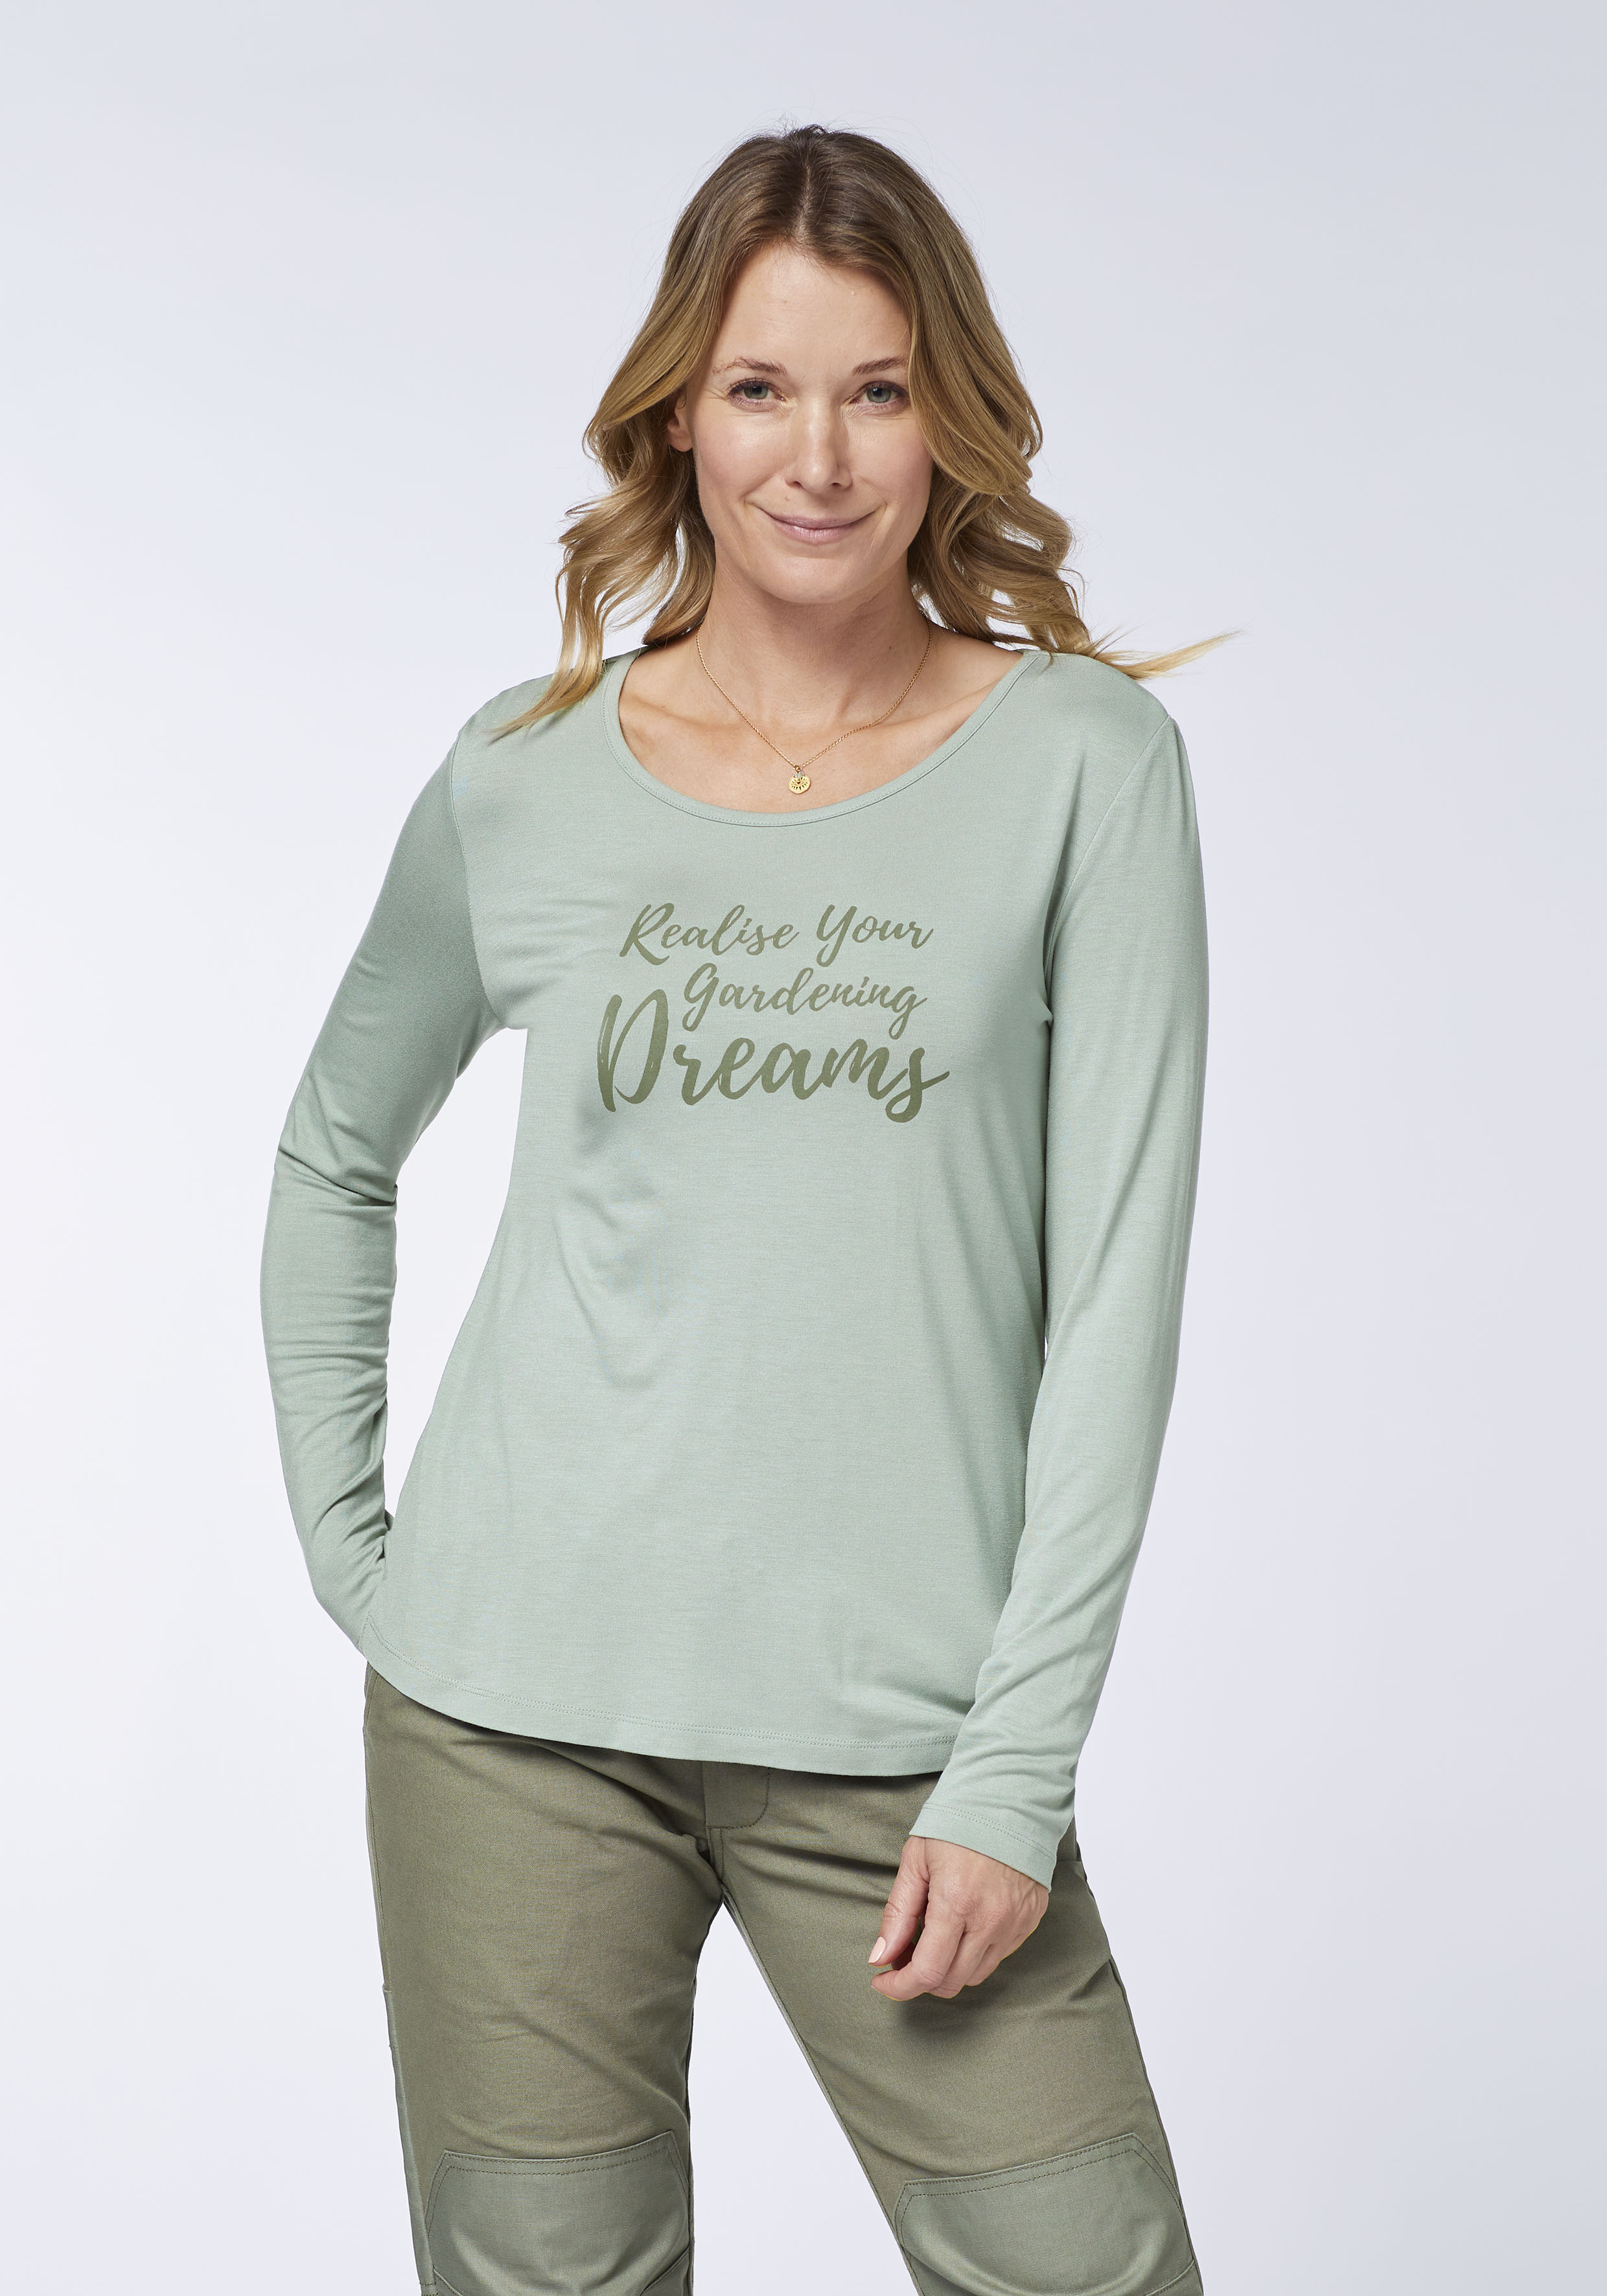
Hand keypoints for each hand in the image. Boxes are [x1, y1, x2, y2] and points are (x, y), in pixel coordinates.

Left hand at [868, 1835, 1048, 2000]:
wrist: (1011, 1800)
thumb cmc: (959, 1824)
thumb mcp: (916, 1860)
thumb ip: (898, 1913)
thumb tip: (880, 1957)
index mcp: (956, 1902)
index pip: (927, 1972)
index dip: (900, 1986)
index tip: (882, 1981)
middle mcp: (990, 1920)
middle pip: (951, 1982)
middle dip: (920, 1979)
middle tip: (903, 1957)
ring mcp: (1014, 1924)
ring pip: (975, 1975)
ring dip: (949, 1969)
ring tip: (933, 1940)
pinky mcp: (1030, 1921)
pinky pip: (998, 1956)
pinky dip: (975, 1954)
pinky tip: (963, 1928)